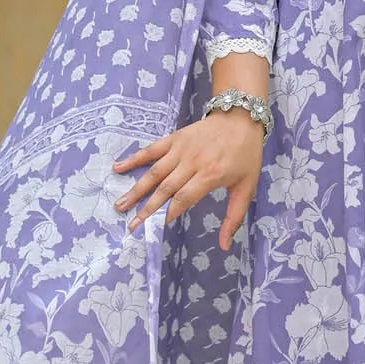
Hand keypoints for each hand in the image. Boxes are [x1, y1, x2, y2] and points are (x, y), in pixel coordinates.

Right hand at [111, 110, 265, 251]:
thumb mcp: (246, 187)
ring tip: (119, 204)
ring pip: (154, 172)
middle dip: (146, 208)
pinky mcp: (174, 138)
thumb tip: (224, 246)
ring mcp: (181, 149)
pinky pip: (151, 150)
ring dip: (136, 189)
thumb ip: (234, 217)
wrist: (240, 117)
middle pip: (165, 188)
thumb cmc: (245, 156)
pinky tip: (118, 167)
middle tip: (131, 225)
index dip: (168, 213)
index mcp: (211, 175)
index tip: (154, 228)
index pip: (184, 198)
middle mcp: (192, 162)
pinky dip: (134, 158)